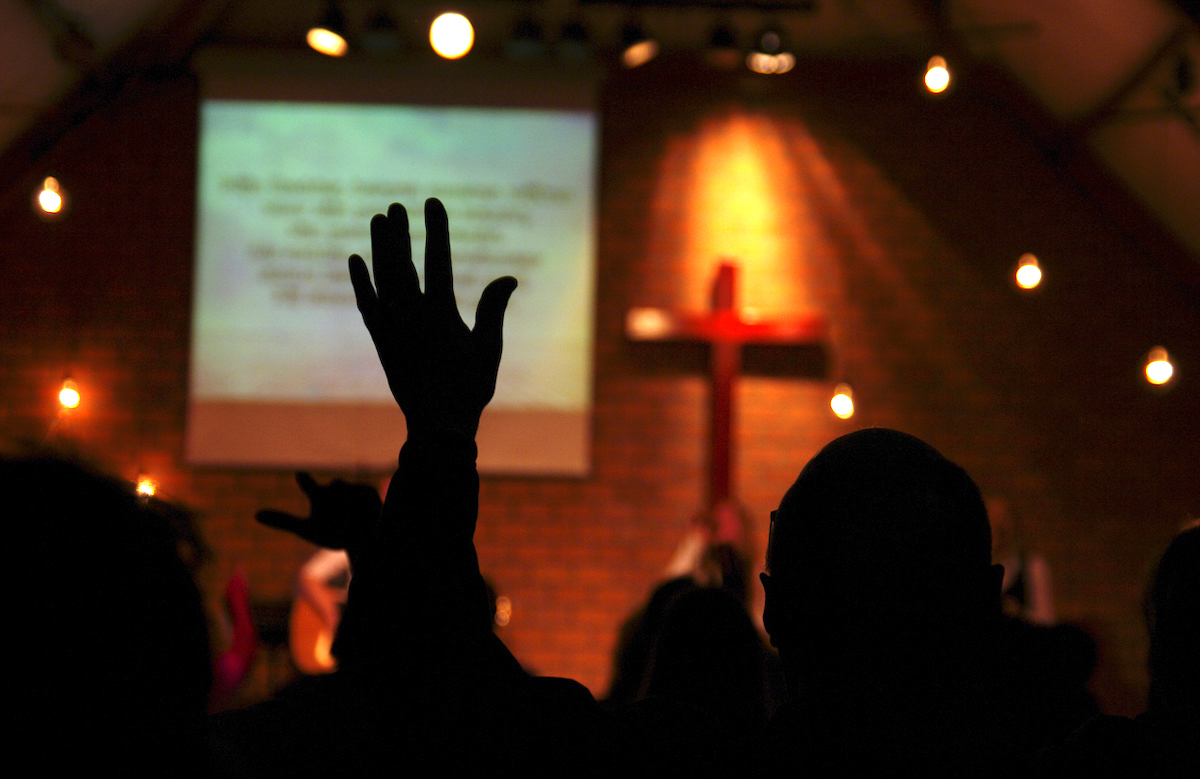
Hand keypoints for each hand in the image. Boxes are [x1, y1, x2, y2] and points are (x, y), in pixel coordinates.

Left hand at [256, 472, 380, 553]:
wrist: (361, 542)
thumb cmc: (333, 535)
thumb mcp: (307, 530)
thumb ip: (283, 521)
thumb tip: (255, 514)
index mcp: (319, 495)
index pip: (310, 487)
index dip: (306, 482)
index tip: (300, 475)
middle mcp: (335, 489)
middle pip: (332, 489)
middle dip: (333, 498)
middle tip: (335, 512)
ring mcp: (353, 490)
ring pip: (347, 492)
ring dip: (346, 505)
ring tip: (348, 521)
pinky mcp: (369, 493)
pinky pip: (363, 495)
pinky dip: (361, 507)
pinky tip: (361, 516)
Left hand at [348, 198, 516, 439]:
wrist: (437, 425)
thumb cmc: (470, 388)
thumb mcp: (489, 348)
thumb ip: (493, 310)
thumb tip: (507, 278)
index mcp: (442, 315)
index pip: (438, 261)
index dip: (436, 229)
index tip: (433, 203)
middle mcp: (412, 316)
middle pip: (402, 263)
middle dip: (400, 232)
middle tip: (397, 206)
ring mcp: (392, 328)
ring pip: (381, 279)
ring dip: (379, 247)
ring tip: (379, 220)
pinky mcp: (380, 341)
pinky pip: (365, 304)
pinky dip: (360, 281)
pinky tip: (355, 259)